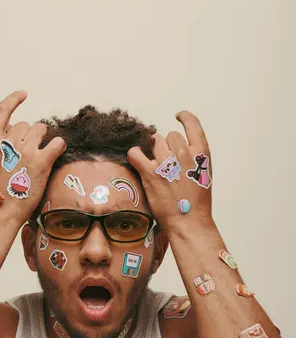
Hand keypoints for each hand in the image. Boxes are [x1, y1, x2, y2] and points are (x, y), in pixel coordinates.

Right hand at [0, 91, 64, 225]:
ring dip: (43, 139)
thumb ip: (1, 146)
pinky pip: (57, 142)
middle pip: (25, 124)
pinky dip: (59, 145)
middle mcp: (7, 141)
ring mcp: (25, 150)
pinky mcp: (41, 161)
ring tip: (41, 156)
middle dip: (29, 135)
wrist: (1, 211)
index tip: (24, 94)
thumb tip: (19, 134)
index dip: (14, 99)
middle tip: (29, 154)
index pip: (2, 110)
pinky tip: (57, 151)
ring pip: (40, 129)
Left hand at [127, 111, 212, 230]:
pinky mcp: (150, 173)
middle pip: (170, 136)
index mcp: (201, 153)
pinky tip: (137, 158)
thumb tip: (178, 148)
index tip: (178, 116)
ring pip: (155, 142)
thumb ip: (193, 158)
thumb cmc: (196, 202)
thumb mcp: (203, 174)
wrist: (188, 221)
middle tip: (166, 161)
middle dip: (167, 145)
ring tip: (155, 165)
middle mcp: (184, 154)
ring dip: (153, 151)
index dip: (184, 117)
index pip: (192, 124)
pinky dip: (134, 154)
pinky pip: (135, 153)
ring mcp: (167, 163)